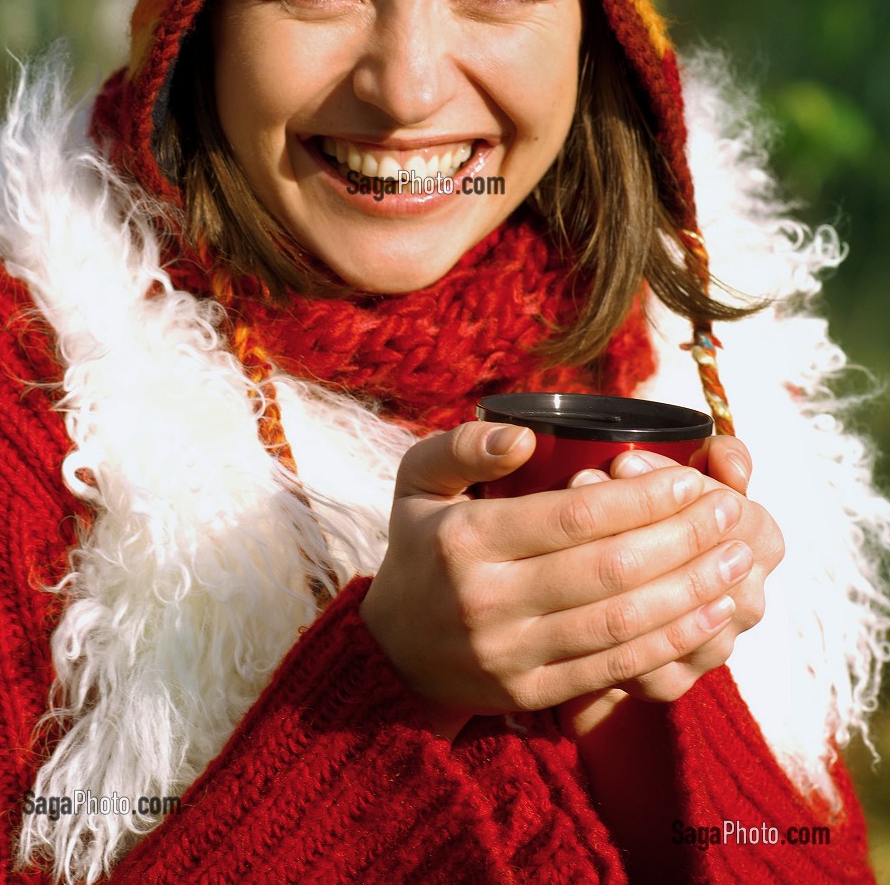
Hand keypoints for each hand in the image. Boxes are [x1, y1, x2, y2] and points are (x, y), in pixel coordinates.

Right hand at [359, 422, 757, 738]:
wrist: (393, 653)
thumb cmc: (421, 548)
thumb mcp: (417, 481)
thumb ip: (463, 446)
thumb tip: (524, 436)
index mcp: (466, 540)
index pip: (575, 517)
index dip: (643, 498)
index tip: (691, 478)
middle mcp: (488, 601)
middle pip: (610, 570)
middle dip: (683, 539)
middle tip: (730, 512)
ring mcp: (511, 655)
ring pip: (621, 622)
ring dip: (692, 590)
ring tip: (738, 558)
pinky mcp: (532, 694)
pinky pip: (616, 667)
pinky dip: (673, 640)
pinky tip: (713, 613)